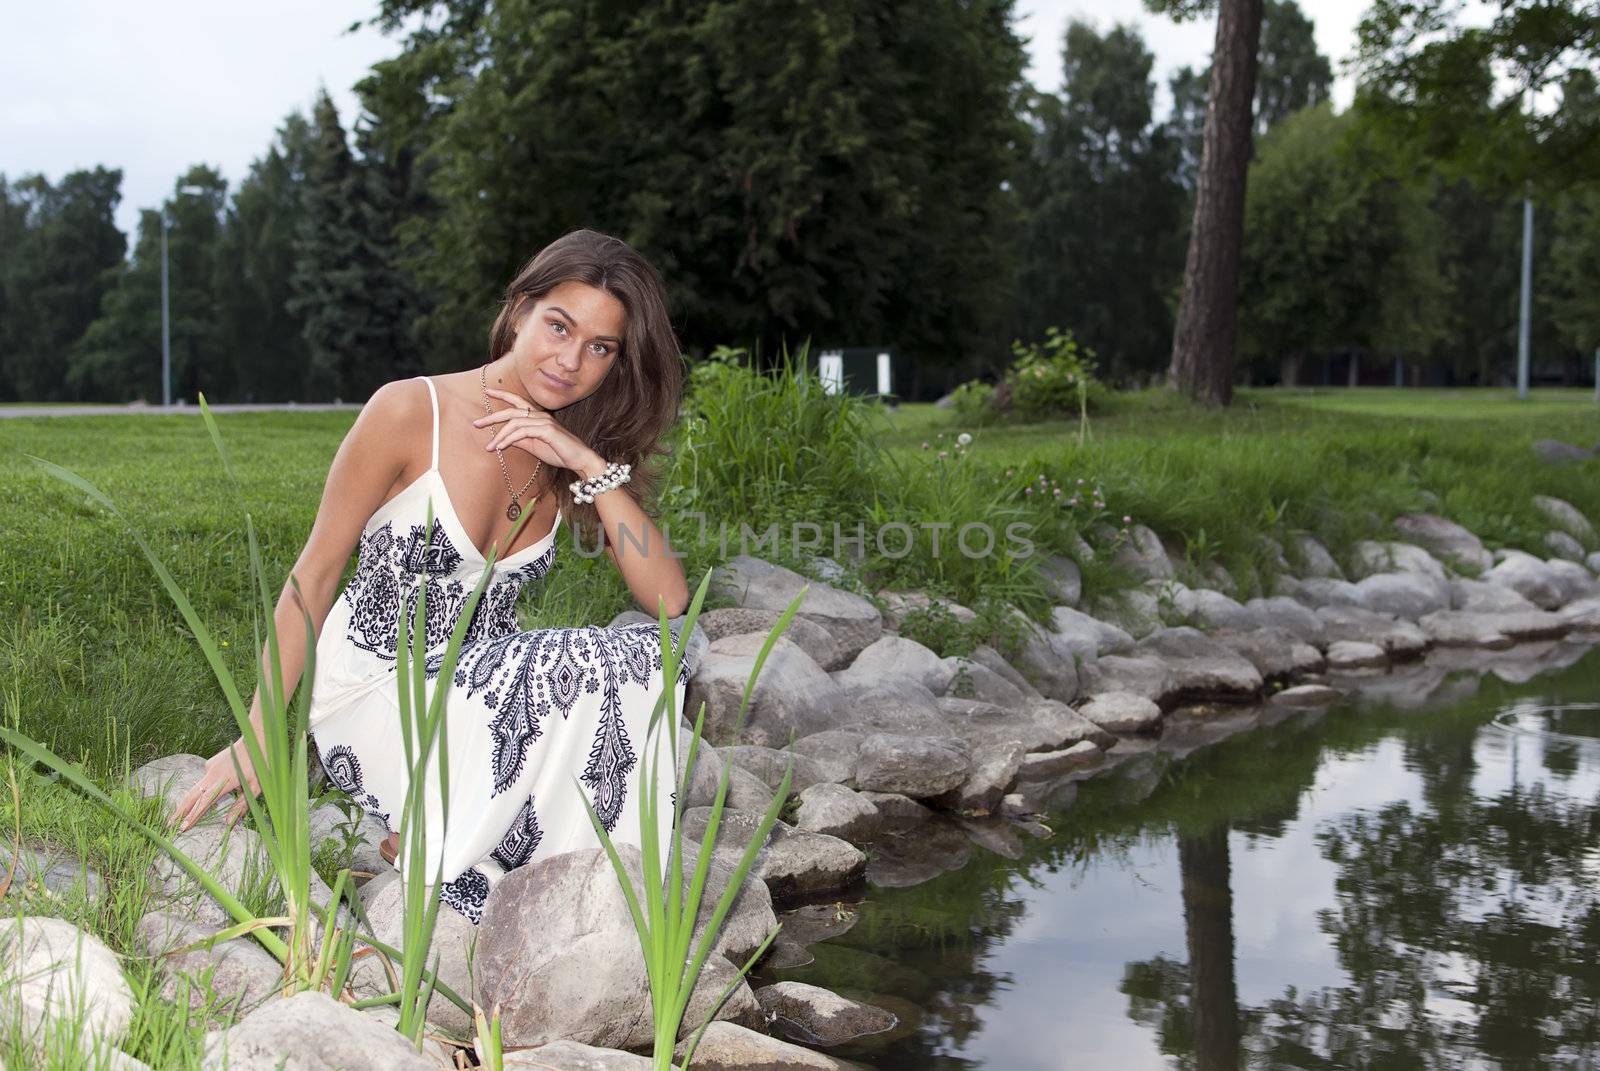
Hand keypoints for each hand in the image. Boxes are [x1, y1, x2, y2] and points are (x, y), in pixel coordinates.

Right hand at [170, 741, 260, 831]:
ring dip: (186, 802)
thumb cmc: (259, 764)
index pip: (204, 803)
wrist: (255, 739)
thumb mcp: (255, 787)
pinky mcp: (210, 763)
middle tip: (169, 825)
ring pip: (195, 788)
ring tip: (178, 816)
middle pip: (192, 795)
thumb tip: (228, 823)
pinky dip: (200, 790)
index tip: (183, 827)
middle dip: (180, 811)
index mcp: (224, 782)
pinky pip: (204, 780)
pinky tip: (204, 795)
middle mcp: (212, 775)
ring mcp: (210, 767)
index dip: (193, 816)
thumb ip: (241, 806)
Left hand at [474, 388, 604, 474]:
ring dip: (500, 435)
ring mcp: (544, 421)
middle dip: (492, 417)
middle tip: (476, 423)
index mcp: (538, 417)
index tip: (487, 391)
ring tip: (490, 446)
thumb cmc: (560, 453)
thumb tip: (504, 439)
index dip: (502, 394)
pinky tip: (501, 447)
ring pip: (515, 423)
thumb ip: (521, 440)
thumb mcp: (535, 447)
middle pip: (512, 410)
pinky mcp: (547, 430)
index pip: (517, 401)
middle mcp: (540, 415)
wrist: (580, 460)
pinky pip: (522, 432)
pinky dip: (509, 439)